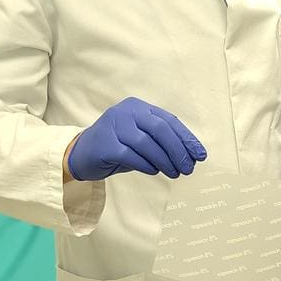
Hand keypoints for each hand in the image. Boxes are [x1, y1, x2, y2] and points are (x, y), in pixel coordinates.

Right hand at [67, 97, 206, 180]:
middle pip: (160, 130)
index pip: (169, 121)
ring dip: (165, 160)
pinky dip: (146, 164)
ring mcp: (114, 126)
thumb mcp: (140, 138)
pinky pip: (131, 155)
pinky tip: (154, 171)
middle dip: (178, 150)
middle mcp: (127, 112)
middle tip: (189, 168)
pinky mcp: (105, 144)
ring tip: (175, 173)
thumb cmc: (117, 145)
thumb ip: (161, 141)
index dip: (187, 138)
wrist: (81, 153)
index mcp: (139, 107)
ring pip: (147, 143)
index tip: (200, 155)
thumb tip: (190, 154)